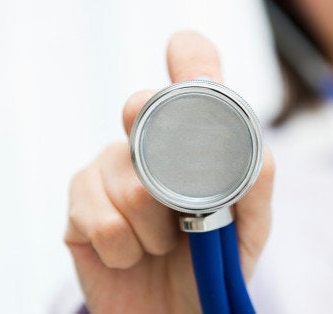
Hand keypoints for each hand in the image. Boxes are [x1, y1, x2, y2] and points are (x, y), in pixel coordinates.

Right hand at [65, 31, 274, 313]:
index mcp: (187, 141)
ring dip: (157, 234)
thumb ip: (255, 190)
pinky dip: (127, 252)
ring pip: (132, 185)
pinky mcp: (76, 209)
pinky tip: (131, 256)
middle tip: (180, 211)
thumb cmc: (211, 265)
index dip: (189, 58)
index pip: (187, 77)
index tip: (184, 49)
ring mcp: (104, 171)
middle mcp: (143, 143)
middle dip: (167, 169)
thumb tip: (256, 157)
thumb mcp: (246, 230)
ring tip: (162, 245)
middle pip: (141, 109)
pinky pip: (103, 223)